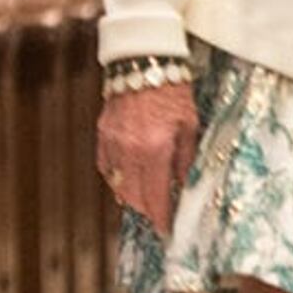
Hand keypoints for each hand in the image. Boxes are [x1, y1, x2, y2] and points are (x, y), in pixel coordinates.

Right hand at [96, 79, 199, 217]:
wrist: (144, 61)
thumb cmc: (174, 92)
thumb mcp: (190, 126)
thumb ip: (185, 159)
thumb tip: (184, 186)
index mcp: (155, 150)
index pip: (156, 198)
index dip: (161, 218)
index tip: (167, 230)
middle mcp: (130, 151)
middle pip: (135, 197)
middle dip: (148, 212)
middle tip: (159, 218)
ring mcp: (113, 143)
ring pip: (119, 185)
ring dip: (132, 198)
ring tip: (146, 202)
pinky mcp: (103, 134)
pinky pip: (107, 168)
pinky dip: (117, 179)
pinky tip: (129, 180)